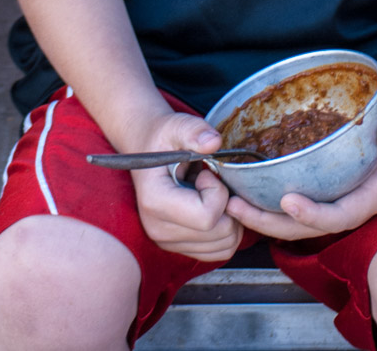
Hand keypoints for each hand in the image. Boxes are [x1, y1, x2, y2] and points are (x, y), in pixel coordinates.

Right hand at [131, 112, 243, 260]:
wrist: (146, 148)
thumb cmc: (162, 137)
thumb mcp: (176, 125)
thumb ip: (194, 131)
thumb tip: (214, 142)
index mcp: (155, 202)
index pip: (206, 217)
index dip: (218, 192)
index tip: (207, 172)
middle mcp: (158, 229)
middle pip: (220, 233)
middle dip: (228, 204)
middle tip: (212, 181)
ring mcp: (168, 242)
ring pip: (225, 246)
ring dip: (231, 218)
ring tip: (212, 193)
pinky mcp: (179, 247)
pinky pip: (220, 251)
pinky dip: (227, 230)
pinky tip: (215, 206)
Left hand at [225, 109, 376, 240]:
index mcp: (370, 196)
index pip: (339, 216)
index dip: (312, 216)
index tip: (286, 202)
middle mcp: (348, 203)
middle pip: (306, 227)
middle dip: (270, 222)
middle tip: (236, 206)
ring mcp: (334, 197)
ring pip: (294, 219)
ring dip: (261, 215)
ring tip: (230, 200)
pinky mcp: (323, 187)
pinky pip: (295, 199)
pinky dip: (268, 198)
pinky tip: (244, 186)